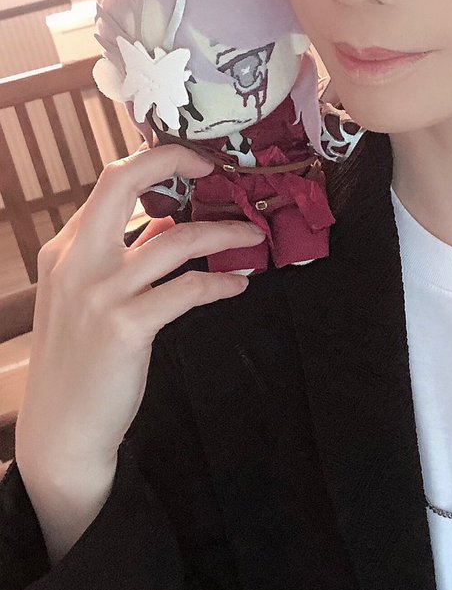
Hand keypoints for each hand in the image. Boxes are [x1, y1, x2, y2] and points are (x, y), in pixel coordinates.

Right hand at [15, 144, 266, 484]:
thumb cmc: (79, 358)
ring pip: (177, 238)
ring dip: (224, 232)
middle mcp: (78, 262)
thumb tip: (167, 220)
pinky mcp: (126, 327)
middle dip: (174, 161)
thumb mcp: (85, 295)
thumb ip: (122, 254)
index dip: (156, 160)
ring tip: (251, 235)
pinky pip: (189, 289)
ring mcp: (100, 293)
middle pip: (123, 183)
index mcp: (65, 249)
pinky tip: (237, 285)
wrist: (61, 429)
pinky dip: (221, 283)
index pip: (110, 182)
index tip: (195, 160)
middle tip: (218, 169)